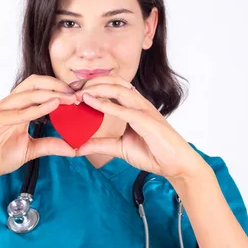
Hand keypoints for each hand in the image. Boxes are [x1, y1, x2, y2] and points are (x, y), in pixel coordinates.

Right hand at [0, 75, 77, 181]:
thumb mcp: (30, 150)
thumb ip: (50, 145)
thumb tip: (73, 148)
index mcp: (18, 108)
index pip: (40, 89)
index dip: (59, 89)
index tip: (79, 96)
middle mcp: (10, 105)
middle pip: (35, 83)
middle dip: (57, 85)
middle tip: (77, 94)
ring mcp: (1, 110)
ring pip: (28, 93)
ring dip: (51, 93)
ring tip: (69, 98)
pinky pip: (18, 112)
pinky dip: (37, 108)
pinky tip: (53, 105)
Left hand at [74, 74, 211, 183]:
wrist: (176, 165)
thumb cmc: (154, 153)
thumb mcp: (119, 148)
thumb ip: (100, 144)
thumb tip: (78, 148)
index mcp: (134, 106)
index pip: (112, 87)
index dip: (93, 85)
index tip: (74, 90)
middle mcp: (139, 103)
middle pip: (113, 82)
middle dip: (91, 82)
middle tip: (71, 88)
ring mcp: (144, 110)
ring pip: (118, 89)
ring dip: (96, 88)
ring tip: (78, 93)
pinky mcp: (147, 121)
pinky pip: (123, 109)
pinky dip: (104, 104)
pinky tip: (89, 101)